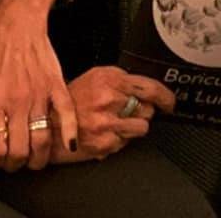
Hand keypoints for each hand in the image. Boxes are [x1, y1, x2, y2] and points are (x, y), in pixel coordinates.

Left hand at [0, 0, 76, 171]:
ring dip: (40, 156)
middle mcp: (16, 102)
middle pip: (19, 149)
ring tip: (38, 160)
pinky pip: (67, 113)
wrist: (16, 21)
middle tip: (16, 163)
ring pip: (42, 137)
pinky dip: (70, 131)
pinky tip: (70, 144)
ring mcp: (38, 93)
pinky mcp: (55, 83)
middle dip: (16, 163)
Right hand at [50, 67, 175, 164]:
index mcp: (110, 80)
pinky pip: (126, 142)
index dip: (166, 96)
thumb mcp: (97, 76)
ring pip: (141, 127)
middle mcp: (109, 101)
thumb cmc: (72, 99)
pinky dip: (120, 138)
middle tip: (128, 110)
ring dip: (134, 126)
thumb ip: (122, 79)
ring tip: (118, 122)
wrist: (49, 123)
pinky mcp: (103, 144)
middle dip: (142, 110)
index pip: (149, 88)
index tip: (170, 102)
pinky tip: (106, 132)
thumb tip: (147, 88)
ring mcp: (106, 124)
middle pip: (148, 109)